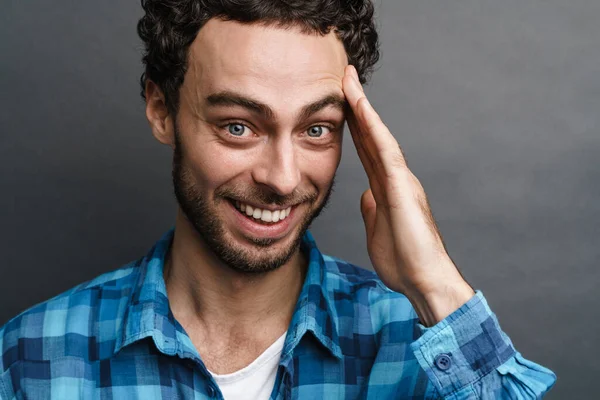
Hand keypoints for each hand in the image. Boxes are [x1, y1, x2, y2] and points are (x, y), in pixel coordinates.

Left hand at [342, 65, 473, 324]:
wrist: (424, 281)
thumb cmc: (404, 261)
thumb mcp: (378, 229)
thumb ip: (373, 208)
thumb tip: (365, 193)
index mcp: (386, 188)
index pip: (366, 149)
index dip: (353, 125)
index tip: (338, 104)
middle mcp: (395, 178)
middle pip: (371, 136)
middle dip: (355, 107)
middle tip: (342, 78)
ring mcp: (401, 181)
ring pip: (379, 136)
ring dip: (363, 107)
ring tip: (348, 80)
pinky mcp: (403, 189)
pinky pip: (386, 153)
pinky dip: (374, 129)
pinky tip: (361, 109)